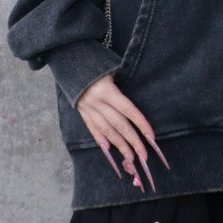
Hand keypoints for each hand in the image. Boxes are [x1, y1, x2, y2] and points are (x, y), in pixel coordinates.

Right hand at [76, 73, 169, 192]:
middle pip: (118, 124)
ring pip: (106, 130)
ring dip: (119, 145)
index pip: (128, 110)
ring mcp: (88, 109)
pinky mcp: (81, 112)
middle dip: (132, 141)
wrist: (71, 64)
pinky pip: (92, 128)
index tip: (151, 136)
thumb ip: (122, 86)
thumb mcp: (112, 70)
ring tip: (129, 157)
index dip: (140, 123)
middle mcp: (97, 102)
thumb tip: (136, 105)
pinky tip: (109, 149)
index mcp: (107, 90)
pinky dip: (101, 139)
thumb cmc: (97, 65)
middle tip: (143, 155)